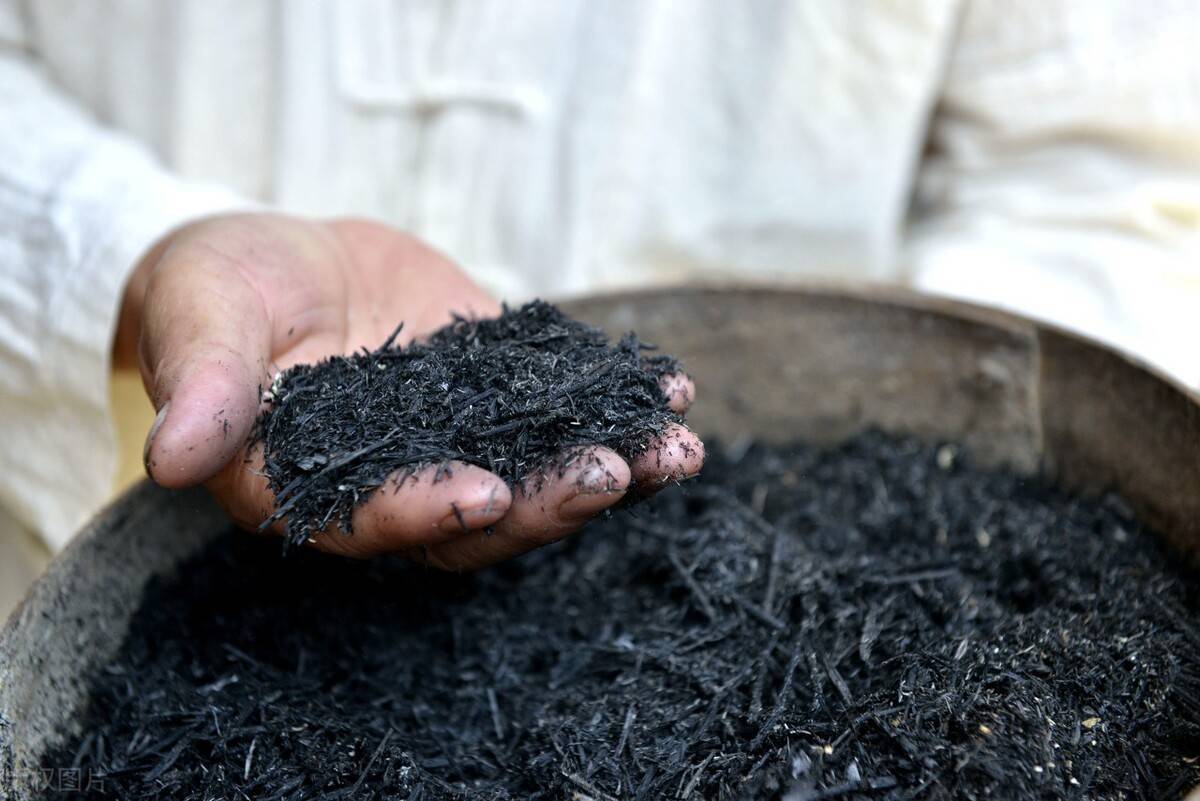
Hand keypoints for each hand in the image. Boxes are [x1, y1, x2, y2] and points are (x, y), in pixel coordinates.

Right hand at [119, 213, 702, 566]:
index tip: (485, 492)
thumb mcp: (199, 318)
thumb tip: (172, 455)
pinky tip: (672, 390)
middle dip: (549, 500)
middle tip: (616, 471)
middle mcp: (397, 482)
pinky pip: (560, 409)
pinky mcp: (498, 395)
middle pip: (480, 516)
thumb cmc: (216, 292)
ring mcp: (457, 440)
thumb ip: (203, 384)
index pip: (372, 519)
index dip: (426, 511)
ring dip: (610, 466)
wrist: (278, 262)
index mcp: (315, 489)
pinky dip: (614, 403)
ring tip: (677, 446)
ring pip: (537, 474)